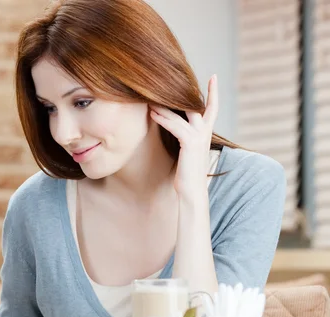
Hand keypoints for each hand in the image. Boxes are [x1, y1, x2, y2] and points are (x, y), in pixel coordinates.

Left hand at [149, 75, 218, 199]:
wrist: (191, 192)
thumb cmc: (186, 175)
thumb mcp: (187, 153)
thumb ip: (184, 139)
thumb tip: (174, 129)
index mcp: (206, 134)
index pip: (212, 108)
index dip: (213, 92)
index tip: (214, 77)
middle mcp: (205, 133)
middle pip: (196, 105)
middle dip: (182, 94)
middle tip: (167, 82)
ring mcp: (199, 138)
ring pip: (181, 114)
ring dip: (164, 107)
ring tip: (150, 99)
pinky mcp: (190, 144)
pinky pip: (175, 126)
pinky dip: (163, 119)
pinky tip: (152, 115)